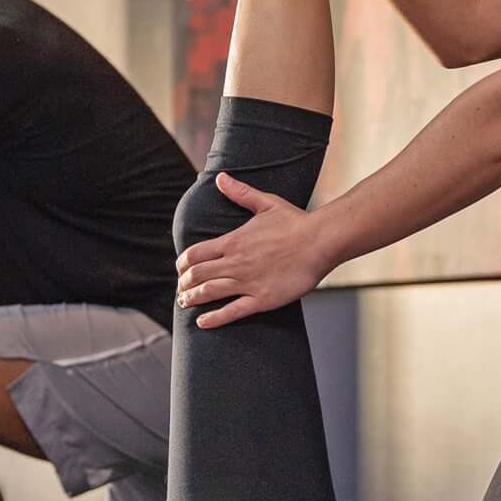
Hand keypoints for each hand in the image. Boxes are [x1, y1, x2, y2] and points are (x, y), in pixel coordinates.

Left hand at [172, 174, 331, 328]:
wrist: (320, 241)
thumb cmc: (296, 222)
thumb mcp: (265, 203)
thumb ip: (240, 193)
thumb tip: (220, 177)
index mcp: (232, 241)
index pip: (194, 254)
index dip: (182, 264)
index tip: (180, 269)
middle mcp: (235, 263)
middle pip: (197, 275)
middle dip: (184, 283)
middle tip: (181, 289)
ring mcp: (247, 283)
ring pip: (209, 293)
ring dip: (192, 299)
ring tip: (184, 303)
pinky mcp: (262, 299)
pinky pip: (232, 312)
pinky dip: (214, 319)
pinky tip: (202, 323)